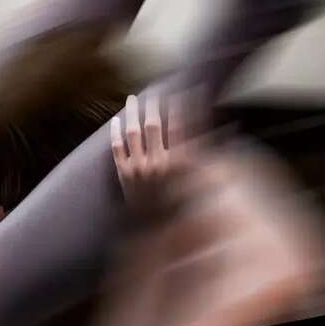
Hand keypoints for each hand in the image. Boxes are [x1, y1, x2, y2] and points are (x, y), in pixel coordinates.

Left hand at [111, 89, 200, 220]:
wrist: (157, 232)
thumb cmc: (180, 208)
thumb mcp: (197, 185)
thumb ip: (202, 160)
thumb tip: (210, 137)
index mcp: (180, 165)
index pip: (181, 126)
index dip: (181, 107)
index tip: (180, 93)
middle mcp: (158, 164)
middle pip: (154, 125)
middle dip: (154, 105)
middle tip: (154, 92)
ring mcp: (139, 169)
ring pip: (133, 132)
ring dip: (132, 113)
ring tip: (132, 99)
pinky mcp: (124, 176)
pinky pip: (116, 149)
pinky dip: (114, 133)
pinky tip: (115, 121)